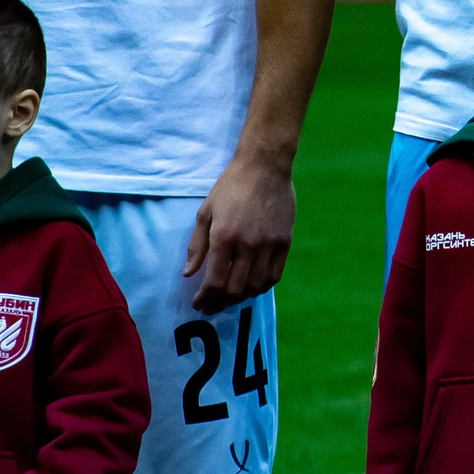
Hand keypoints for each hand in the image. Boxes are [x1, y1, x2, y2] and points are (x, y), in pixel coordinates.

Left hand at [186, 155, 295, 312]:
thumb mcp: (206, 211)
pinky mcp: (285, 242)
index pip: (214, 280)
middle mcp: (247, 244)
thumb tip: (188, 273)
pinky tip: (253, 288)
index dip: (205, 298)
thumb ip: (197, 245)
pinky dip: (262, 287)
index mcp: (223, 236)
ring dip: (241, 297)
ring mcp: (269, 244)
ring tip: (230, 298)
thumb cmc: (231, 187)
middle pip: (235, 288)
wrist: (265, 166)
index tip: (198, 304)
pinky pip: (274, 275)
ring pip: (256, 285)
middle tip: (212, 307)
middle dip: (220, 302)